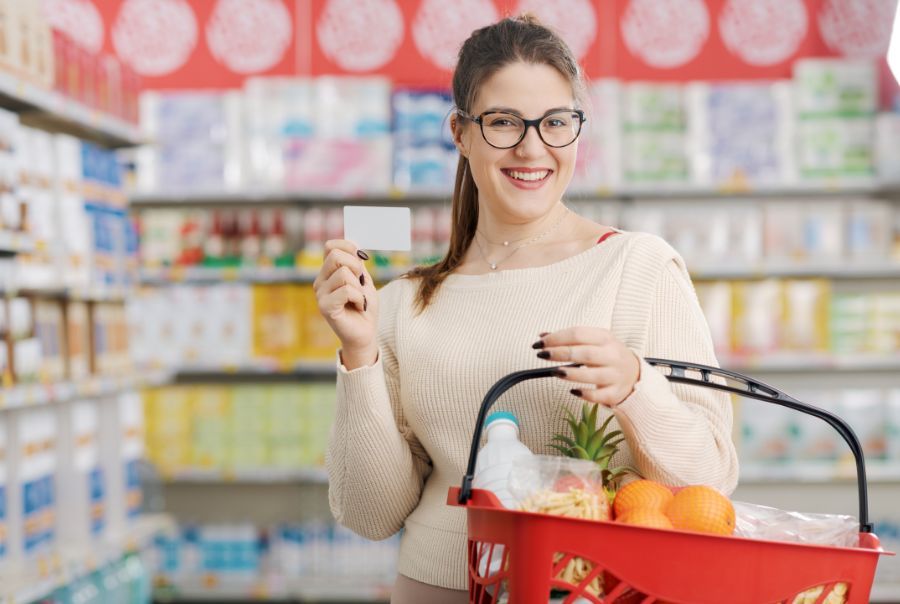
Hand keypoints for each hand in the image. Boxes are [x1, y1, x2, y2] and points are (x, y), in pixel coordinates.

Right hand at [313, 239, 377, 367]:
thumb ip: (357, 264)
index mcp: (328, 273)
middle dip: (356, 266)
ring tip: (359, 299)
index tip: (360, 258)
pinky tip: (358, 307)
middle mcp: (320, 281)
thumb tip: (354, 245)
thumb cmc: (365, 307)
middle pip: (336, 256)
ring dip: (359, 288)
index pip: (330, 246)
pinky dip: (359, 298)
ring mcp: (320, 294)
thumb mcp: (364, 281)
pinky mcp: (325, 307)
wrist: (365, 333)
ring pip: (344, 274)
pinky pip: (346, 290)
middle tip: (361, 284)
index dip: (348, 247)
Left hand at [533, 327, 640, 406]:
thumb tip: (542, 336)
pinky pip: (599, 396)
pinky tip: (573, 391)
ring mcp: (615, 375)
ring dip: (571, 373)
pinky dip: (585, 394)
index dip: (556, 338)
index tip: (540, 343)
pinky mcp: (615, 393)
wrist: (634, 373)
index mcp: (605, 338)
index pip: (578, 334)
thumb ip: (569, 338)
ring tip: (555, 372)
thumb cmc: (607, 355)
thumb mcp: (593, 340)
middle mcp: (612, 355)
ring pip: (592, 375)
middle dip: (560, 353)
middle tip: (542, 355)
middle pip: (584, 353)